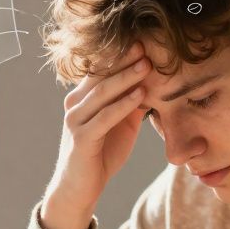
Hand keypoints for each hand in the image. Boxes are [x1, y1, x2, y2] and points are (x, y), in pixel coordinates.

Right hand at [40, 42, 151, 228]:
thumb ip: (132, 103)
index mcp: (82, 98)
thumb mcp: (121, 125)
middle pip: (101, 76)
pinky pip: (104, 118)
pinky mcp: (81, 139)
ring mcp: (75, 121)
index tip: (143, 40)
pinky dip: (123, 105)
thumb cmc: (101, 154)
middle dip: (124, 59)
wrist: (79, 188)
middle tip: (146, 44)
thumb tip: (154, 82)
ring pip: (102, 93)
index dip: (121, 54)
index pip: (101, 69)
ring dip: (126, 78)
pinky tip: (141, 95)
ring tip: (147, 65)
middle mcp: (74, 104)